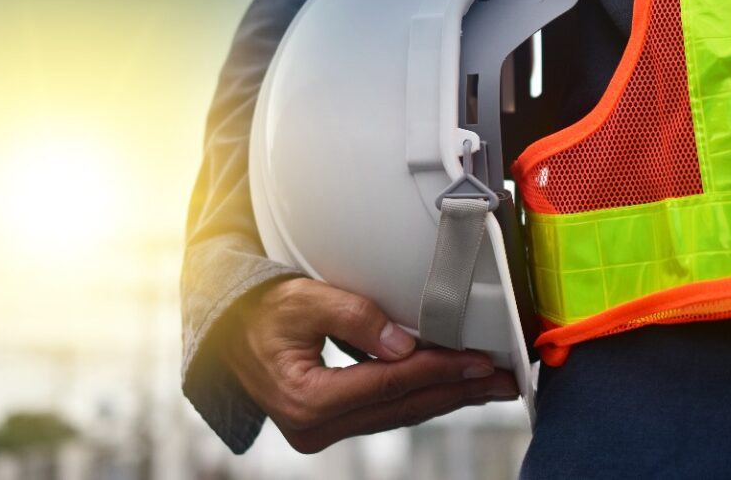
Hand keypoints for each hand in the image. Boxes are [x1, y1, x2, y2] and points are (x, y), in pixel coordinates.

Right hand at [222, 277, 518, 452]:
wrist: (227, 330)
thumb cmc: (260, 310)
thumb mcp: (303, 299)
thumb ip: (354, 317)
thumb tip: (406, 345)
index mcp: (305, 399)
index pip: (388, 384)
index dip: (437, 370)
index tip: (478, 360)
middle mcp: (314, 426)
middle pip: (401, 407)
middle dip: (456, 391)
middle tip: (503, 380)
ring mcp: (321, 430)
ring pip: (398, 414)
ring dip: (445, 397)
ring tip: (488, 386)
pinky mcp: (329, 424)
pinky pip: (385, 412)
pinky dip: (420, 397)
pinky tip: (448, 388)